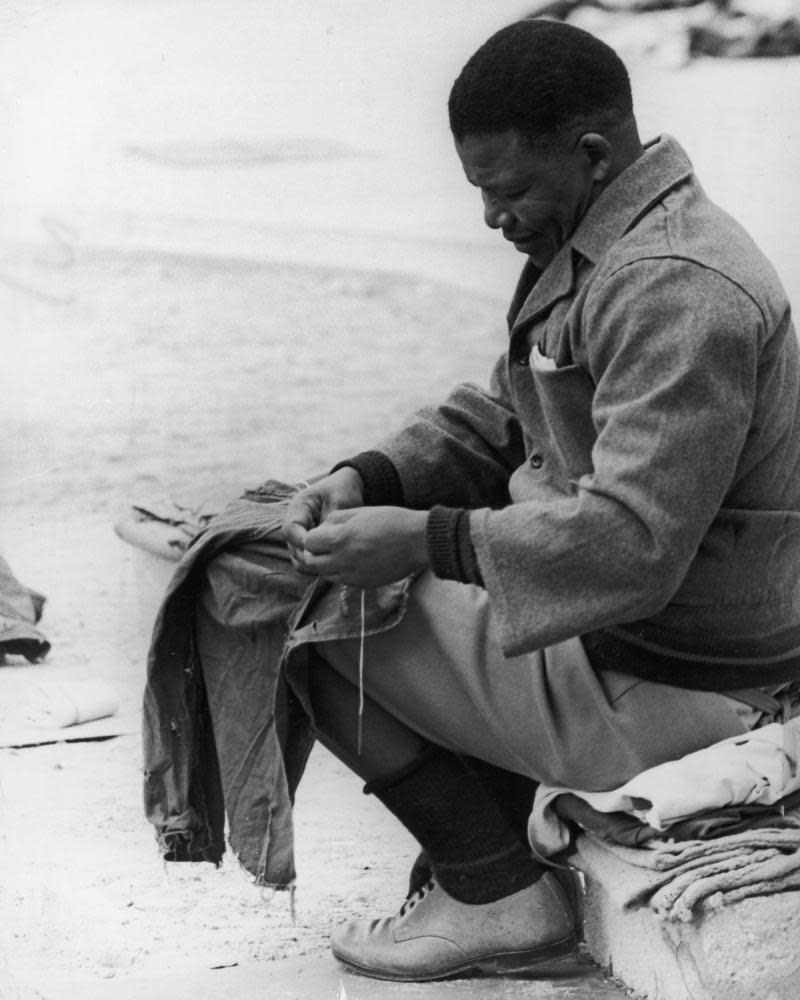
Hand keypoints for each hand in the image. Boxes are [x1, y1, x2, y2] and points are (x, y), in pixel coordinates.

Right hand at [282, 467, 364, 571]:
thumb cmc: (343, 490)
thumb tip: (325, 543)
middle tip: (327, 563)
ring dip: (311, 563)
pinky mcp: (307, 542)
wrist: (348, 486)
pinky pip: (306, 559)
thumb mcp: (340, 501)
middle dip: (307, 556)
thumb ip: (331, 521)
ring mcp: (299, 533)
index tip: (319, 550)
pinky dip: (315, 564)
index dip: (302, 542)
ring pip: (297, 556)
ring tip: (330, 566)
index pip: (290, 529)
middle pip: (292, 546)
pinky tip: (331, 565)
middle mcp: (294, 521)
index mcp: (298, 506)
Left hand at [292, 506, 429, 586]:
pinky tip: (353, 561)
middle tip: (323, 546)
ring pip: (324, 574)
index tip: (321, 533)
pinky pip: (341, 581)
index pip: (308, 542)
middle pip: (311, 563)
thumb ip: (335, 520)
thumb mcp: (360, 512)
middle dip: (313, 553)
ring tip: (339, 553)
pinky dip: (340, 572)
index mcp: (341, 538)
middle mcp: (343, 560)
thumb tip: (320, 529)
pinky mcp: (363, 584)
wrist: (418, 541)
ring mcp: (352, 575)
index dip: (312, 536)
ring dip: (325, 564)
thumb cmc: (392, 521)